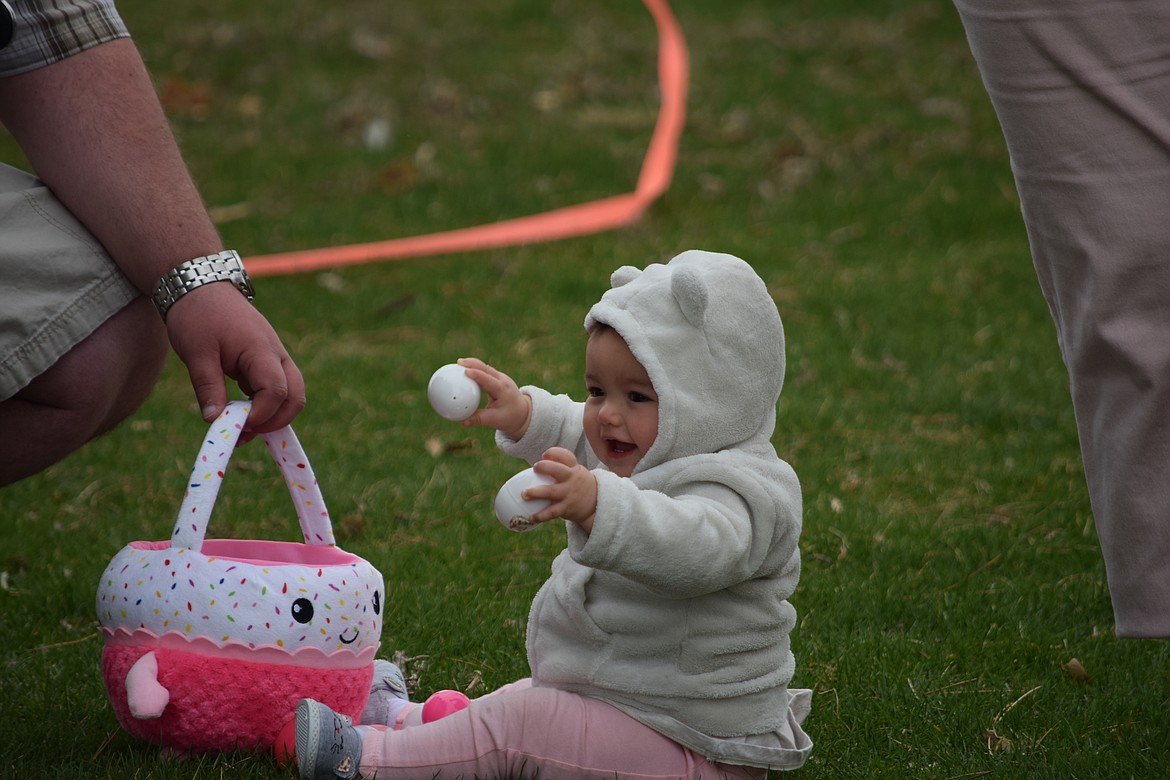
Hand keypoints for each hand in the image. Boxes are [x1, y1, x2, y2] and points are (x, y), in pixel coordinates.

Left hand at [165, 282, 304, 436]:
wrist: (202, 288)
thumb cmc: (198, 317)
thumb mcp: (196, 353)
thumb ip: (207, 387)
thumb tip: (213, 421)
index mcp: (261, 350)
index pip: (276, 391)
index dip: (261, 414)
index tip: (237, 426)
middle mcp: (277, 355)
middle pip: (296, 397)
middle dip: (276, 421)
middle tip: (244, 433)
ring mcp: (276, 358)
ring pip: (291, 395)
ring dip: (273, 415)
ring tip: (241, 427)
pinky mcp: (268, 362)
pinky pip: (278, 389)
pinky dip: (265, 406)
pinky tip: (242, 413)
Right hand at [458, 357, 531, 440]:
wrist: (522, 413)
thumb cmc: (509, 417)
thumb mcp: (494, 420)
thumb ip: (478, 420)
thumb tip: (463, 422)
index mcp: (503, 390)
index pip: (489, 380)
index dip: (477, 374)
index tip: (466, 371)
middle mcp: (502, 381)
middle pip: (486, 368)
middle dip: (473, 363)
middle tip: (459, 362)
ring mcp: (501, 378)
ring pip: (486, 367)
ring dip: (473, 364)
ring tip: (459, 362)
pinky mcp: (497, 378)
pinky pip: (485, 371)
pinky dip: (476, 369)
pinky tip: (465, 369)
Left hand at [527, 447, 597, 532]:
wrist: (597, 504)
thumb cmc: (578, 484)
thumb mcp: (575, 471)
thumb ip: (560, 466)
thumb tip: (537, 465)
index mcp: (573, 468)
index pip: (566, 456)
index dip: (554, 453)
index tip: (545, 454)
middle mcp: (571, 479)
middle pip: (558, 470)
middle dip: (545, 467)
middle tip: (535, 468)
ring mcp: (568, 494)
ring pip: (551, 492)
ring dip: (536, 492)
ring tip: (524, 494)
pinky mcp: (566, 508)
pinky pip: (552, 512)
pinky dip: (541, 515)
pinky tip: (531, 517)